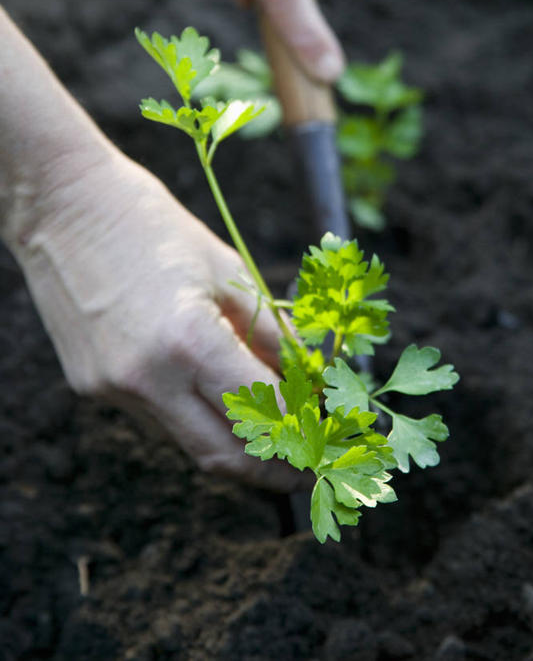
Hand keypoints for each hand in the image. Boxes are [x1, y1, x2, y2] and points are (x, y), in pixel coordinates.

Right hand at [10, 151, 302, 490]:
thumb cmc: (151, 223)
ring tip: (274, 440)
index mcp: (188, 340)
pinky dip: (196, 421)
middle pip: (224, 454)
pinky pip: (157, 420)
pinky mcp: (91, 387)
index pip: (264, 412)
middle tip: (309, 466)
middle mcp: (146, 378)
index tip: (331, 437)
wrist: (61, 204)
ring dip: (236, 450)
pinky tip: (218, 406)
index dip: (305, 432)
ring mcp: (112, 389)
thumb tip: (305, 380)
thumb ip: (267, 334)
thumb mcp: (226, 270)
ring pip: (189, 444)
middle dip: (274, 470)